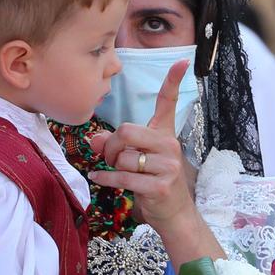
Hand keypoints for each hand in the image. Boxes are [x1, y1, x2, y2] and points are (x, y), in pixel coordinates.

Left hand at [89, 60, 197, 232]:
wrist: (173, 213)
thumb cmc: (152, 181)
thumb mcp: (135, 158)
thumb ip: (114, 144)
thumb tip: (93, 139)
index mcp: (165, 134)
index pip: (169, 103)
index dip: (173, 81)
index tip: (181, 61)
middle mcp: (169, 146)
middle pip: (127, 131)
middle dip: (111, 145)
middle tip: (110, 156)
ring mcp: (167, 166)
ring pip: (123, 157)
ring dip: (111, 166)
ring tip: (115, 172)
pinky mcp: (159, 186)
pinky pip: (122, 177)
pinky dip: (105, 178)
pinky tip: (98, 177)